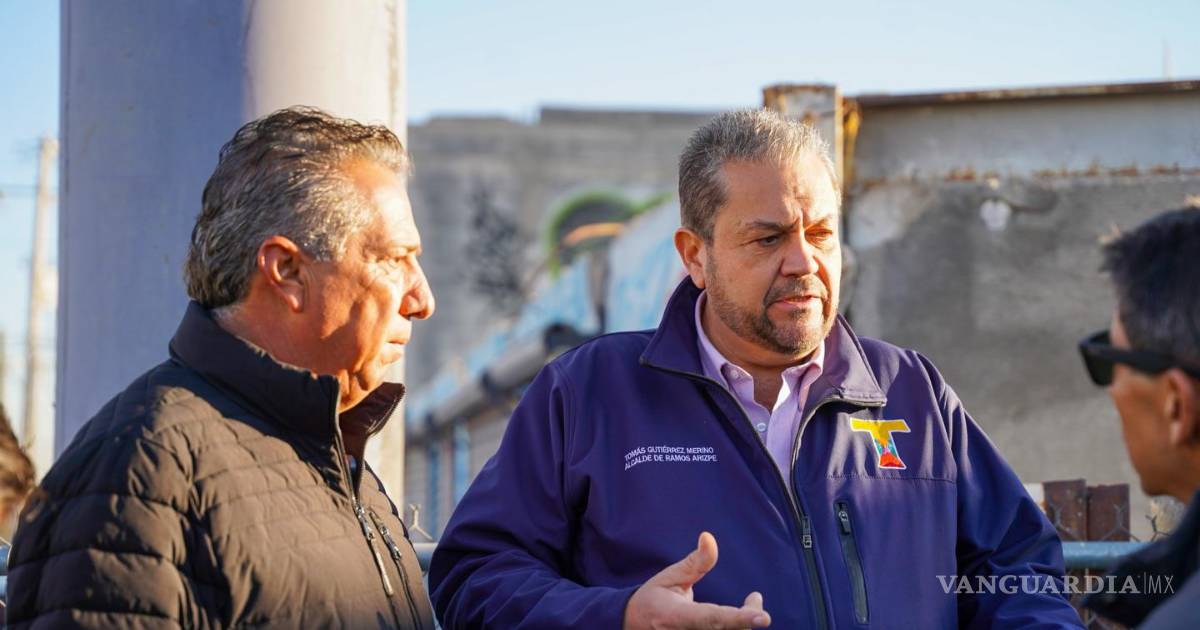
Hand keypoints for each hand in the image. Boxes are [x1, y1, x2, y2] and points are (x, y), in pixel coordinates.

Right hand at [623, 532, 770, 628]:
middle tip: (754, 599)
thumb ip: (696, 562)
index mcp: (676, 617)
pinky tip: (742, 618)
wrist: (632, 626)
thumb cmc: (654, 598)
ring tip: (752, 607)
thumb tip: (709, 537)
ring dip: (744, 623)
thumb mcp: (671, 576)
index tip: (763, 618)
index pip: (712, 619)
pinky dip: (737, 627)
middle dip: (748, 617)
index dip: (738, 619)